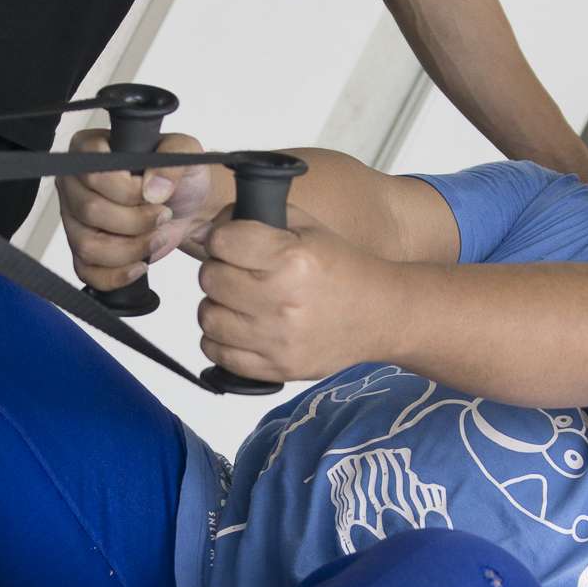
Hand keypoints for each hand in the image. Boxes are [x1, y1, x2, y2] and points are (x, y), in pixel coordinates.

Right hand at [58, 129, 223, 292]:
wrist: (188, 205)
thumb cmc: (178, 175)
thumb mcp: (184, 153)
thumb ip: (171, 162)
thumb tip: (152, 188)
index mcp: (89, 149)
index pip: (92, 172)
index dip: (126, 189)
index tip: (150, 192)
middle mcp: (74, 184)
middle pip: (90, 211)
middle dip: (134, 221)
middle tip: (161, 214)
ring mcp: (74, 220)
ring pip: (88, 245)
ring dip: (130, 248)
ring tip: (156, 237)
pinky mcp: (83, 251)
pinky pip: (88, 272)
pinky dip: (117, 274)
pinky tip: (140, 264)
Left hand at [197, 209, 395, 382]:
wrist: (381, 315)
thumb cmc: (342, 269)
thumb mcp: (307, 228)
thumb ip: (255, 218)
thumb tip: (206, 229)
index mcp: (291, 258)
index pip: (221, 241)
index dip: (223, 239)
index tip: (234, 244)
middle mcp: (282, 300)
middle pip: (210, 279)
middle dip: (219, 270)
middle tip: (238, 273)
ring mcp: (278, 339)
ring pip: (208, 318)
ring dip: (217, 306)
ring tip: (239, 302)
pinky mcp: (277, 368)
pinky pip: (218, 353)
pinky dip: (220, 340)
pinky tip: (240, 328)